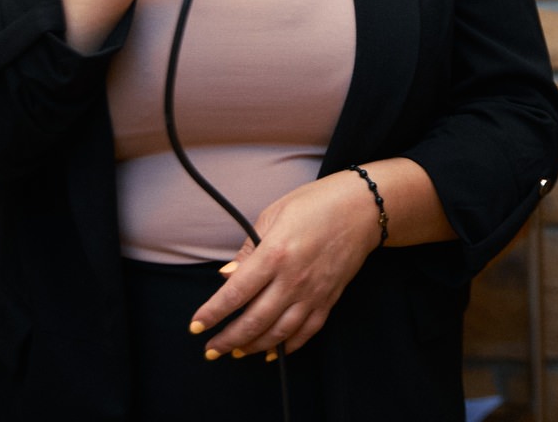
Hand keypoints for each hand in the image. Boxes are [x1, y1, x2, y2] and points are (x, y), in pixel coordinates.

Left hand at [188, 172, 379, 359]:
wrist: (361, 208)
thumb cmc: (314, 204)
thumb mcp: (273, 215)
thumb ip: (248, 249)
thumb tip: (226, 276)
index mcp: (275, 254)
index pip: (236, 293)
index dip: (213, 313)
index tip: (196, 326)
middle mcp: (293, 279)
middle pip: (254, 321)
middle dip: (228, 340)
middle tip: (211, 349)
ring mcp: (313, 293)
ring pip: (278, 333)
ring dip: (253, 347)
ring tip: (235, 352)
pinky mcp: (328, 300)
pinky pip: (306, 332)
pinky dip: (288, 346)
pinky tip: (272, 352)